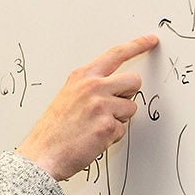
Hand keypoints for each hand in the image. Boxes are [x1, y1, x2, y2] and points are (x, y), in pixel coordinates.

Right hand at [15, 35, 160, 179]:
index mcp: (82, 76)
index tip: (151, 40)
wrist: (43, 154)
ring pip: (131, 108)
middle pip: (133, 81)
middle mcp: (93, 86)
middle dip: (129, 94)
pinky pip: (123, 129)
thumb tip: (116, 87)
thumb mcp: (67, 96)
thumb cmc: (53, 129)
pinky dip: (112, 136)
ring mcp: (101, 105)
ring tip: (95, 126)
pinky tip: (93, 138)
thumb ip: (91, 86)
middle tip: (112, 107)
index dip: (137, 45)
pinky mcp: (108, 126)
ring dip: (118, 119)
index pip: (115, 54)